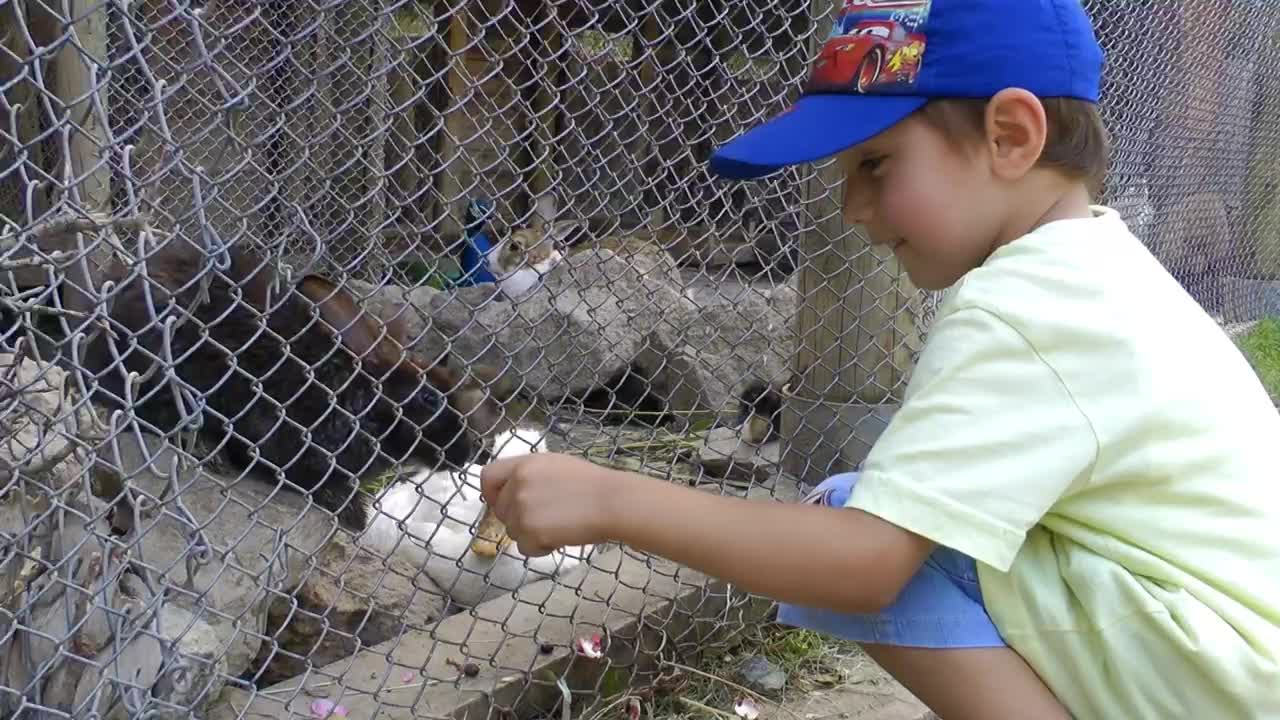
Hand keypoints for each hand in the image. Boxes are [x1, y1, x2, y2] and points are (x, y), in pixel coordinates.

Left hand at [479, 452, 622, 556]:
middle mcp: (517, 485)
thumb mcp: (555, 466)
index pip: (488, 476)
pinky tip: (560, 537)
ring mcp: (521, 509)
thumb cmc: (591, 484)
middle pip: (500, 510)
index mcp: (524, 465)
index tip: (505, 503)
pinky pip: (524, 548)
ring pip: (512, 531)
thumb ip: (529, 476)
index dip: (492, 493)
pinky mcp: (530, 532)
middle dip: (517, 518)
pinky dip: (539, 548)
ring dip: (530, 534)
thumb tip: (513, 492)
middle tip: (545, 519)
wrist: (610, 502)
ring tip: (558, 526)